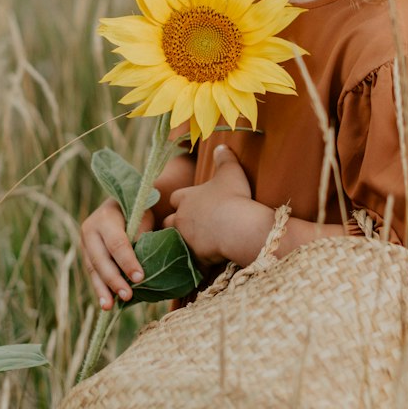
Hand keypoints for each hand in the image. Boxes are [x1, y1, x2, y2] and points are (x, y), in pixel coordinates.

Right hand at [79, 198, 145, 310]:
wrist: (120, 206)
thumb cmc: (137, 212)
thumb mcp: (143, 217)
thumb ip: (142, 236)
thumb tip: (143, 261)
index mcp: (105, 217)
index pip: (117, 243)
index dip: (128, 261)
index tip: (140, 277)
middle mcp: (90, 230)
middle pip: (101, 259)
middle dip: (114, 279)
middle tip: (127, 295)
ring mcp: (85, 244)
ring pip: (93, 269)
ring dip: (103, 289)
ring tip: (110, 307)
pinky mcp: (86, 255)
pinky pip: (93, 274)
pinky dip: (100, 289)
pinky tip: (106, 304)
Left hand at [164, 146, 274, 267]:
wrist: (238, 226)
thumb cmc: (233, 196)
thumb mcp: (231, 171)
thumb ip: (224, 158)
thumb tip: (220, 146)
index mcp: (186, 198)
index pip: (175, 198)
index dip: (183, 200)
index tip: (192, 202)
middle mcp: (181, 218)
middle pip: (169, 222)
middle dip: (177, 224)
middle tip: (192, 225)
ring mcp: (186, 239)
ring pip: (177, 242)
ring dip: (185, 242)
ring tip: (198, 244)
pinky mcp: (195, 257)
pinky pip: (193, 261)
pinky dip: (199, 261)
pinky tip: (208, 262)